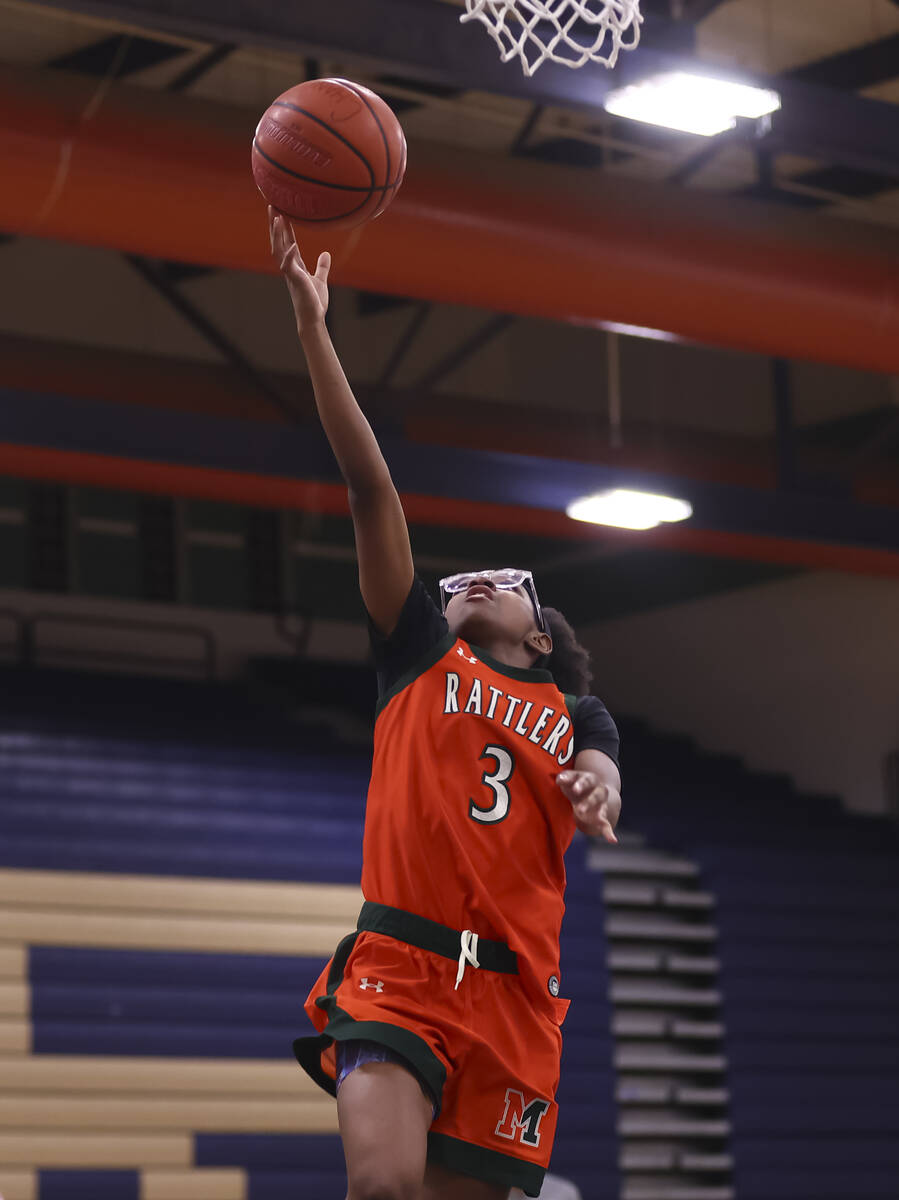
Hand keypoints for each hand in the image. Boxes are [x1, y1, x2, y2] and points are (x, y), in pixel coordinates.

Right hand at [268, 205, 329, 336]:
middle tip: (272, 204)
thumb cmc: (314, 302)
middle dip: (274, 224)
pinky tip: (293, 244)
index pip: (287, 241)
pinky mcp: (295, 281)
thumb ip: (322, 266)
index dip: (284, 227)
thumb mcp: (320, 280)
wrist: (313, 318)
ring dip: (277, 234)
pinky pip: (289, 266)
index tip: (281, 211)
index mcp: (294, 265)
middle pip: (278, 241)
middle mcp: (289, 267)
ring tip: (277, 217)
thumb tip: (326, 253)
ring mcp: (290, 273)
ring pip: (279, 250)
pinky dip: (290, 255)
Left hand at [556, 770, 618, 842]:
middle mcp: (599, 791)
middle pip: (596, 796)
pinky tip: (613, 840)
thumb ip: (565, 778)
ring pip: (602, 809)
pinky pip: (606, 825)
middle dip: (589, 802)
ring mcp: (601, 805)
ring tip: (585, 818)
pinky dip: (609, 833)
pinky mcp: (600, 817)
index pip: (587, 780)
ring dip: (597, 815)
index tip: (575, 789)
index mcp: (591, 779)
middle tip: (579, 809)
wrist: (589, 792)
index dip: (581, 785)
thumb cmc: (575, 783)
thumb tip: (559, 780)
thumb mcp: (570, 778)